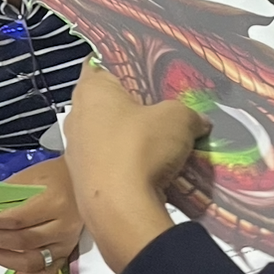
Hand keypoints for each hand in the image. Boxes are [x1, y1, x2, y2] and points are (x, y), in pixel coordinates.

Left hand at [0, 155, 82, 273]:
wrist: (83, 180)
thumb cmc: (55, 175)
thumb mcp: (29, 177)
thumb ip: (5, 195)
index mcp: (54, 203)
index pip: (14, 219)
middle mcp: (62, 227)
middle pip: (20, 241)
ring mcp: (66, 243)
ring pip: (30, 261)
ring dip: (1, 258)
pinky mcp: (67, 253)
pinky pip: (47, 272)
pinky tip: (12, 266)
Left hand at [63, 61, 210, 273]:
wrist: (121, 211)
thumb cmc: (141, 148)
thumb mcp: (179, 118)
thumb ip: (188, 113)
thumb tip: (199, 122)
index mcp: (91, 89)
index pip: (100, 62)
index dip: (123, 63)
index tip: (145, 70)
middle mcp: (75, 116)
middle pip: (105, 102)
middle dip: (131, 105)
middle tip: (161, 107)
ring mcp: (74, 151)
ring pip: (105, 134)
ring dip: (127, 137)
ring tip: (160, 142)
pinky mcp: (81, 181)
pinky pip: (106, 163)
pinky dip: (124, 164)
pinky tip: (148, 171)